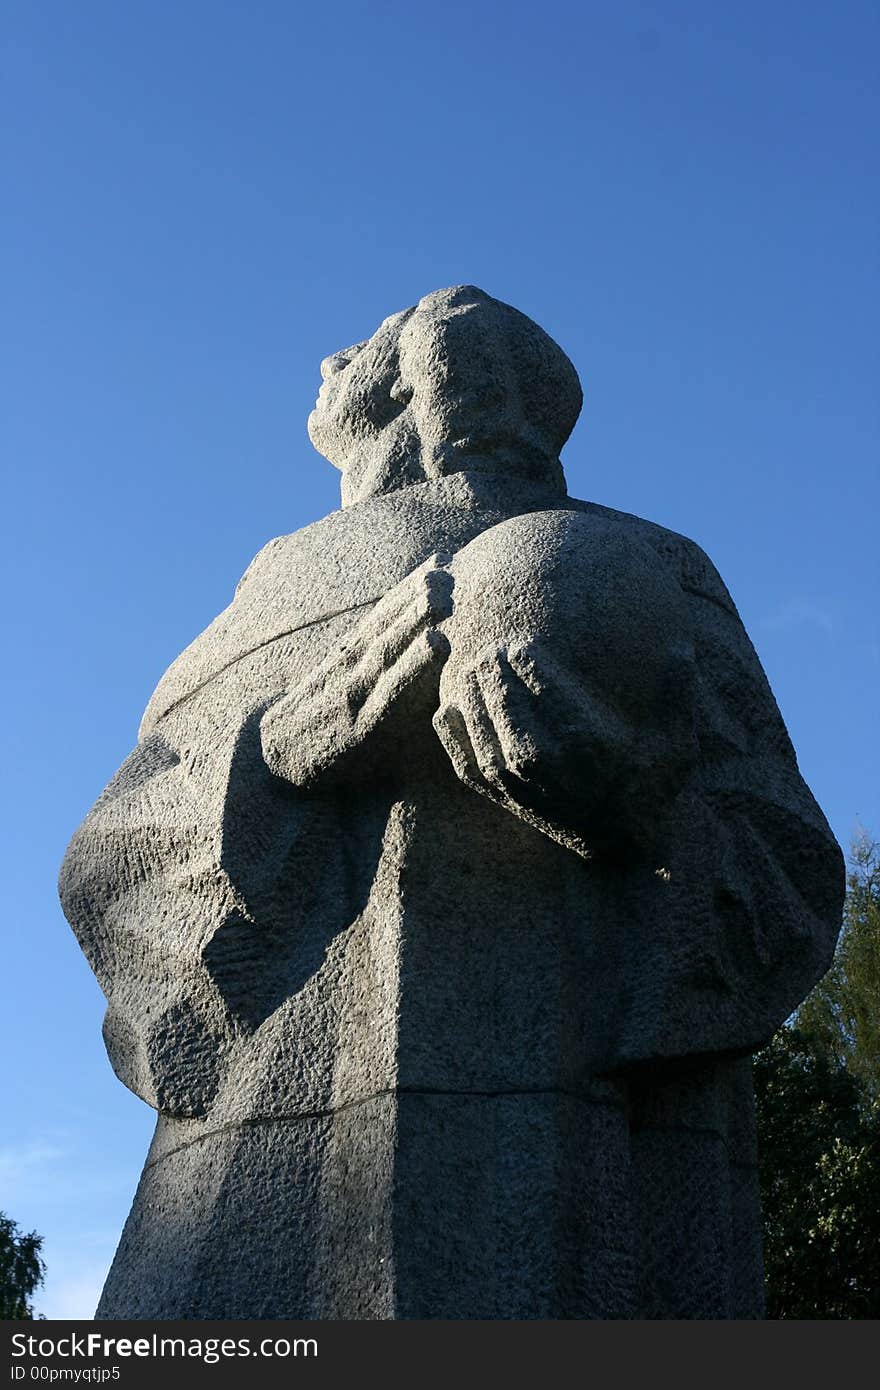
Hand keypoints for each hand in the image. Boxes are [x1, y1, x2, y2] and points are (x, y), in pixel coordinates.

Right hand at [261, 555, 453, 787]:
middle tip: (447, 570)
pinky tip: (438, 644)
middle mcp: (352, 668)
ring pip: (390, 651)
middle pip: (388, 625)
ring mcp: (357, 695)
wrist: (280, 757)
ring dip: (417, 621)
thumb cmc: (323, 720)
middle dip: (417, 595)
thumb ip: (372, 656)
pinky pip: (393, 691)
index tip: (441, 558)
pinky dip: (415, 666)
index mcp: (350, 655)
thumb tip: (416, 632)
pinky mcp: (365, 726)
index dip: (411, 585)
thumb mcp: (341, 681)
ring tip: (444, 598)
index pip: (383, 614)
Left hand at [434, 637, 695, 856]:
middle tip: (487, 649)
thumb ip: (677, 697)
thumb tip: (682, 649)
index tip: (521, 645)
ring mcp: (520, 786)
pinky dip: (454, 741)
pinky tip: (445, 710)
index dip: (529, 669)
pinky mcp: (504, 800)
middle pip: (509, 710)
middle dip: (494, 677)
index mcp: (587, 744)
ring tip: (465, 667)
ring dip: (471, 699)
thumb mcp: (677, 745)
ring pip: (484, 735)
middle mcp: (548, 766)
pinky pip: (469, 768)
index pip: (548, 697)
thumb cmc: (650, 788)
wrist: (623, 846)